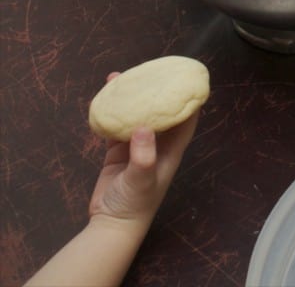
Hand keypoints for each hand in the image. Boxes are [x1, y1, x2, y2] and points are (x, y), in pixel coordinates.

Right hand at [88, 74, 197, 229]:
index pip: (186, 118)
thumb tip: (143, 127)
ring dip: (131, 98)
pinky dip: (113, 112)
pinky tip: (105, 98)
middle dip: (155, 91)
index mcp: (171, 149)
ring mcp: (137, 146)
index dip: (189, 98)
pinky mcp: (118, 151)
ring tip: (120, 77)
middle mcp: (157, 143)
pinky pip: (117, 126)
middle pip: (160, 111)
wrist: (110, 225)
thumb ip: (143, 155)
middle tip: (149, 69)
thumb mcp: (141, 179)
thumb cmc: (135, 203)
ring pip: (137, 115)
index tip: (185, 76)